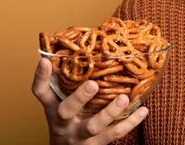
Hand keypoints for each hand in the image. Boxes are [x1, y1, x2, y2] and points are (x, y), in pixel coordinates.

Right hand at [32, 57, 147, 144]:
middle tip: (93, 84)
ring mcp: (80, 135)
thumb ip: (68, 84)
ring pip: (93, 126)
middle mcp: (64, 122)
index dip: (41, 77)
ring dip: (109, 112)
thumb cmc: (68, 122)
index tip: (45, 60)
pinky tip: (143, 110)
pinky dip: (131, 122)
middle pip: (66, 111)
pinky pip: (115, 134)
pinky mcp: (97, 144)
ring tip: (124, 98)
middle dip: (79, 98)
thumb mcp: (61, 104)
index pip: (41, 92)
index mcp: (54, 108)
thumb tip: (85, 50)